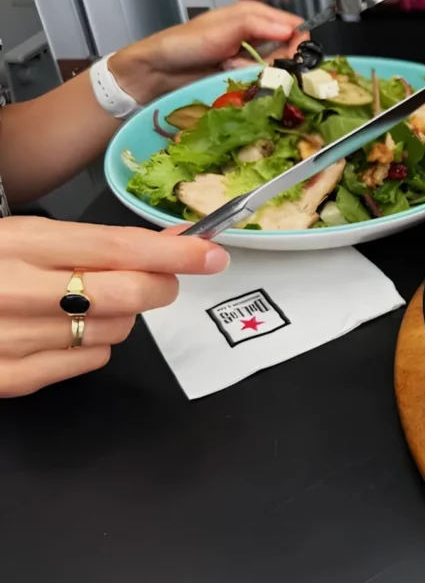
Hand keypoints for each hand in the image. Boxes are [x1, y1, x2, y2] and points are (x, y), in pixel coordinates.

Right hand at [0, 217, 229, 396]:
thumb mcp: (26, 238)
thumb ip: (98, 243)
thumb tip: (175, 245)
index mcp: (20, 244)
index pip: (118, 248)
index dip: (175, 254)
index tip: (212, 256)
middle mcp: (15, 291)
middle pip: (129, 294)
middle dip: (158, 286)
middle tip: (156, 280)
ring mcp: (11, 340)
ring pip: (115, 330)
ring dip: (117, 316)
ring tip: (78, 303)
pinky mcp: (10, 380)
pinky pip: (90, 362)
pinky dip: (92, 346)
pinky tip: (61, 331)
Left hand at [108, 0, 308, 104]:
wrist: (158, 72)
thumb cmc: (185, 44)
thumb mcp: (222, 28)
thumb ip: (257, 25)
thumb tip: (293, 32)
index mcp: (257, 16)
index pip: (296, 28)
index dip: (300, 43)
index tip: (294, 59)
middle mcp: (259, 38)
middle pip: (292, 53)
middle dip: (278, 62)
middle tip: (254, 66)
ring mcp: (253, 61)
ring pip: (279, 71)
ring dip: (263, 75)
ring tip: (236, 72)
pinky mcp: (246, 81)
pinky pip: (265, 85)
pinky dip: (256, 87)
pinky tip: (238, 85)